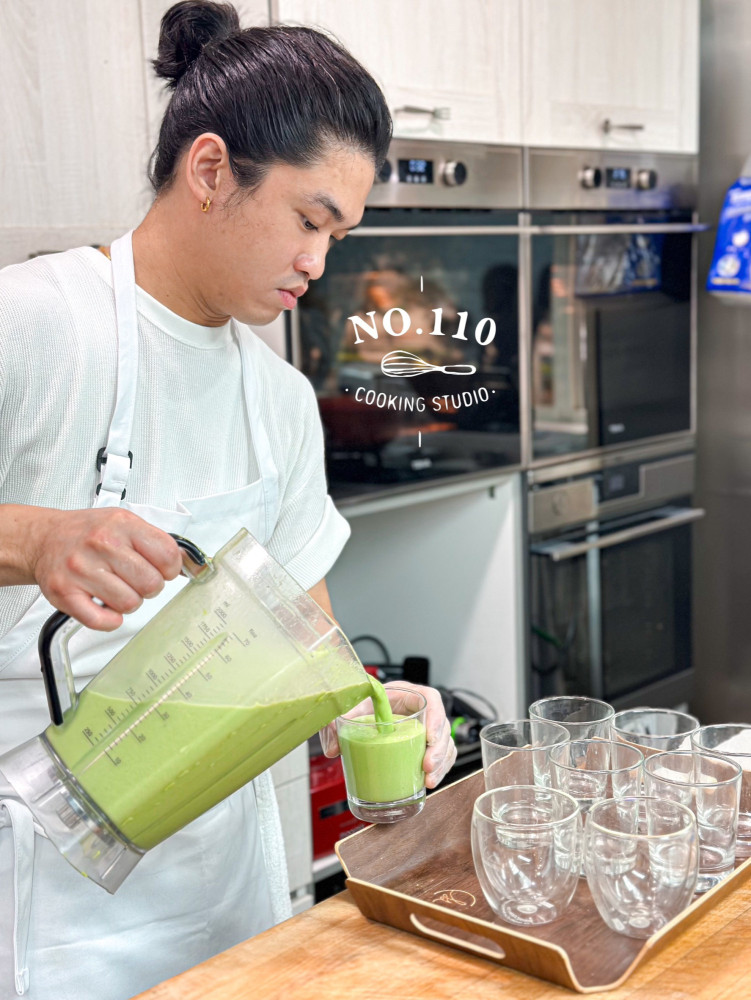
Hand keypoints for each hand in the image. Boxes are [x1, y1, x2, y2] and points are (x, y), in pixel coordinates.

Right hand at [26, 506, 182, 630]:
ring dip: (129, 601)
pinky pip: (102, 620)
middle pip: (151, 584)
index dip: (171, 569)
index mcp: (121, 525)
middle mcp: (101, 545)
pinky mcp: (65, 593)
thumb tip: (186, 562)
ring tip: (117, 588)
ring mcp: (81, 570)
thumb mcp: (124, 522)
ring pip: (129, 604)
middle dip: (150, 587)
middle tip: (136, 581)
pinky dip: (110, 620)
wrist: (45, 538)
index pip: (167, 555)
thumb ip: (154, 540)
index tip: (163, 570)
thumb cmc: (87, 533)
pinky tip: (106, 606)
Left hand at [320, 679, 457, 789]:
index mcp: (405, 694)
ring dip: (441, 764)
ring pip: (445, 745)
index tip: (430, 737)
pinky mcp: (422, 747)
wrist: (360, 715)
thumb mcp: (348, 709)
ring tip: (428, 781)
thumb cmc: (361, 705)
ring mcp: (424, 730)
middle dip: (439, 750)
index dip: (436, 716)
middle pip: (442, 726)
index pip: (431, 698)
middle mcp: (419, 711)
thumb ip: (335, 723)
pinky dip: (439, 770)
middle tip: (427, 766)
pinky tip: (428, 783)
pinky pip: (440, 757)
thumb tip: (333, 748)